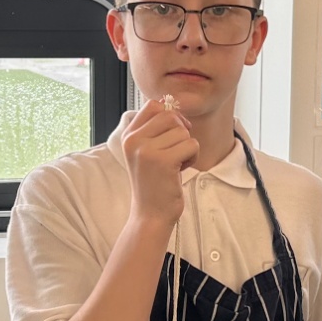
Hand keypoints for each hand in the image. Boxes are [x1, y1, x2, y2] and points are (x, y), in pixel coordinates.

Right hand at [122, 97, 198, 229]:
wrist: (150, 215)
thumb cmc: (154, 183)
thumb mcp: (147, 152)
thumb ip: (155, 130)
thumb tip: (172, 105)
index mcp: (129, 136)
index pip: (153, 105)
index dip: (170, 116)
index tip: (173, 133)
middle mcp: (134, 140)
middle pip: (170, 116)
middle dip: (181, 133)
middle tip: (175, 153)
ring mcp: (146, 150)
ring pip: (183, 131)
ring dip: (187, 148)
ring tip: (175, 165)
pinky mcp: (163, 161)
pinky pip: (192, 144)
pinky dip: (192, 157)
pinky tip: (180, 170)